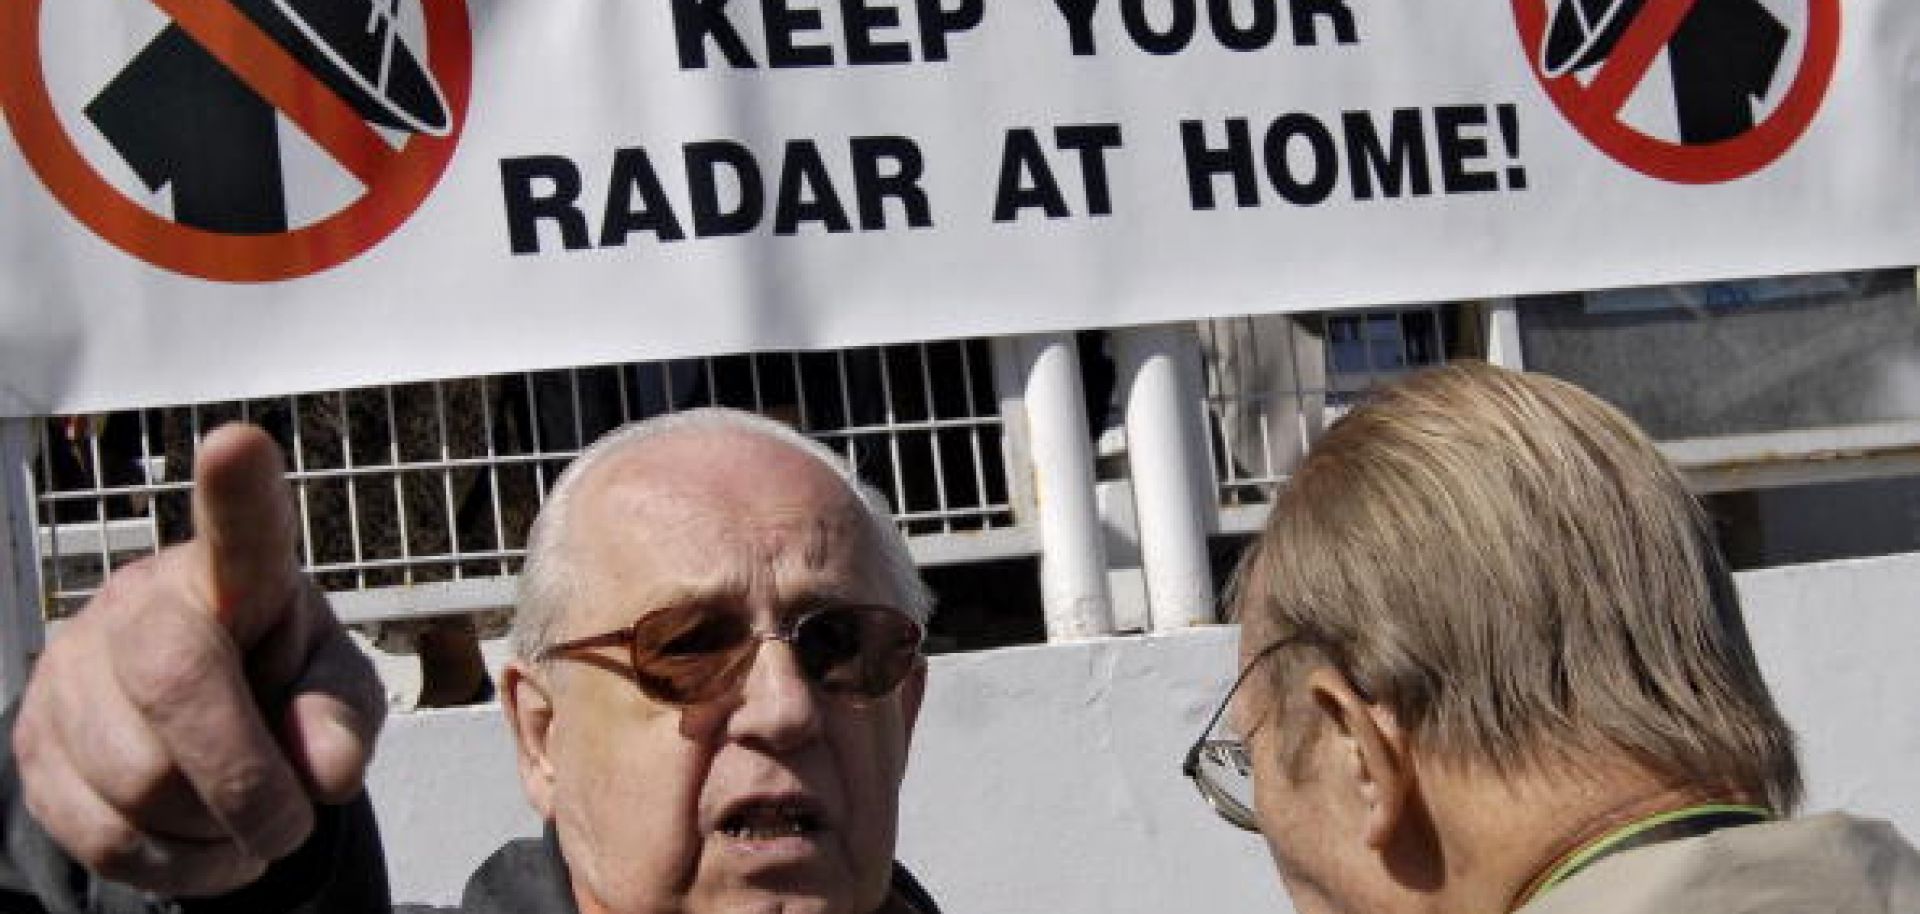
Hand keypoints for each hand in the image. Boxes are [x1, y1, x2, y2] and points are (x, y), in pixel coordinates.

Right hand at [12, 424, 385, 896]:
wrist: (199, 727)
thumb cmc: (281, 686)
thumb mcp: (337, 694)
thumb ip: (342, 718)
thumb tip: (325, 770)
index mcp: (233, 576)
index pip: (238, 531)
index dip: (237, 491)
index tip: (239, 443)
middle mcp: (140, 604)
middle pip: (180, 691)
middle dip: (248, 784)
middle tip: (292, 822)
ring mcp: (70, 670)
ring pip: (137, 782)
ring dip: (212, 833)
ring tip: (244, 823)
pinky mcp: (31, 741)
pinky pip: (101, 836)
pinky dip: (171, 866)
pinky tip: (201, 844)